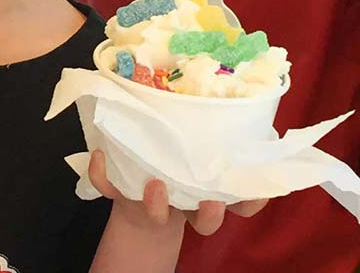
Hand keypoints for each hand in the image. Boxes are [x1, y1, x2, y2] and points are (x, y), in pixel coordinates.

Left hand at [88, 150, 267, 234]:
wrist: (140, 187)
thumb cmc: (178, 162)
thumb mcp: (208, 155)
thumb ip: (231, 154)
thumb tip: (263, 141)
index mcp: (210, 193)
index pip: (240, 205)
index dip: (248, 204)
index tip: (248, 197)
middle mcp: (183, 202)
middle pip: (203, 221)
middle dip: (210, 215)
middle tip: (211, 200)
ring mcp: (151, 200)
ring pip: (156, 214)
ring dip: (157, 204)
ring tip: (155, 186)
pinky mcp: (119, 189)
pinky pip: (106, 185)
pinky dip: (101, 172)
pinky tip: (101, 155)